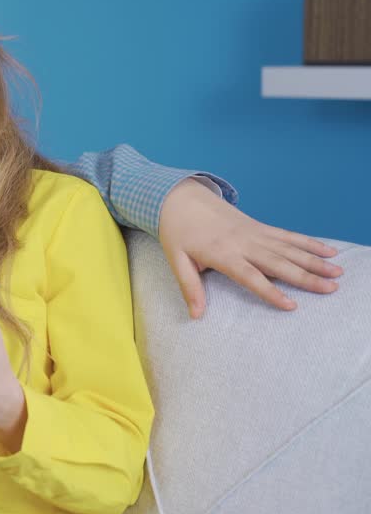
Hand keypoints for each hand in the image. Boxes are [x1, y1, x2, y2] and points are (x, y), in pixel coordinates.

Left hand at [158, 179, 341, 317]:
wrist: (181, 198)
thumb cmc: (178, 232)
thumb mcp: (177, 260)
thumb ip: (190, 287)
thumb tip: (196, 315)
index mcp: (223, 254)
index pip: (251, 276)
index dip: (271, 291)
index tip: (291, 305)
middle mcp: (243, 243)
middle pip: (279, 263)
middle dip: (306, 277)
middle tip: (331, 289)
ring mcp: (254, 233)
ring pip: (289, 249)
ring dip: (314, 260)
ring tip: (337, 272)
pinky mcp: (260, 226)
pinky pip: (288, 236)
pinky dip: (308, 243)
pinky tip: (328, 250)